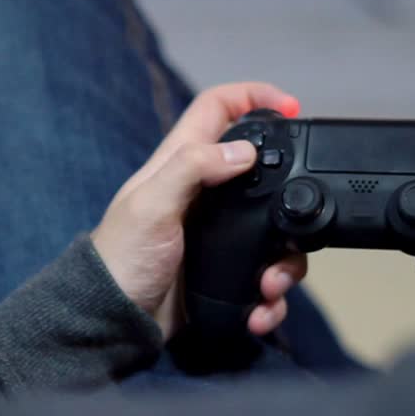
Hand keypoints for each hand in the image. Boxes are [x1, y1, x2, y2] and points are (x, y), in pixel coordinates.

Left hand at [91, 82, 306, 339]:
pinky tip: (260, 311)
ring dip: (284, 262)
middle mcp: (206, 192)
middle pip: (264, 171)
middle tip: (299, 221)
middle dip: (288, 194)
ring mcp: (220, 232)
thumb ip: (192, 168)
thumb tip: (245, 150)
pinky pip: (266, 274)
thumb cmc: (124, 256)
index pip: (218, 108)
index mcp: (182, 162)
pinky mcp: (229, 270)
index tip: (292, 107)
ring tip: (270, 285)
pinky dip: (271, 297)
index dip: (253, 95)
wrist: (115, 320)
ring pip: (276, 231)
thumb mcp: (150, 205)